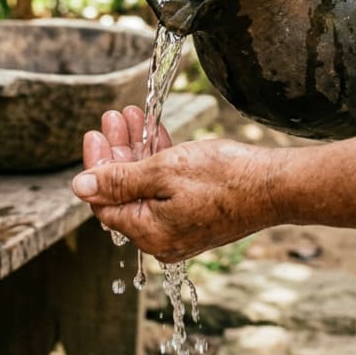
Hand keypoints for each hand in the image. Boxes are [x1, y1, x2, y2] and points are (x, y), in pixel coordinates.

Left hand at [71, 107, 278, 261]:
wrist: (275, 186)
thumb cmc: (224, 177)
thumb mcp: (163, 171)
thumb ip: (118, 180)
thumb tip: (79, 188)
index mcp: (147, 232)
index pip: (104, 201)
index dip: (95, 166)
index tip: (95, 134)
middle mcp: (161, 237)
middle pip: (125, 192)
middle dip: (117, 152)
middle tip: (113, 119)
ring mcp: (180, 228)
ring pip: (147, 187)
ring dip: (138, 151)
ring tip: (133, 117)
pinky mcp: (197, 216)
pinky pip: (168, 190)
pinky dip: (160, 162)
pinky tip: (156, 133)